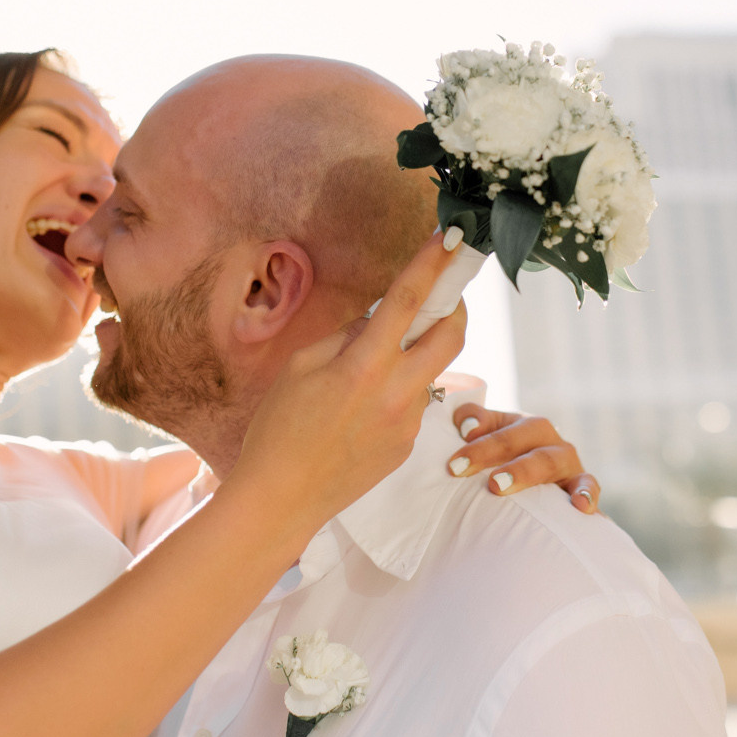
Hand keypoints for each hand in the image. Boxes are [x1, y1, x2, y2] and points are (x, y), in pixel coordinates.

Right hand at [231, 229, 468, 530]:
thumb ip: (346, 336)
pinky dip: (398, 391)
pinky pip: (414, 404)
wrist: (280, 499)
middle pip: (451, 335)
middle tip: (447, 292)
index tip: (453, 237)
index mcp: (364, 366)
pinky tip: (360, 412)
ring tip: (371, 370)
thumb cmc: (278, 429)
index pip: (409, 300)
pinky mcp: (408, 445)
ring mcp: (408, 423)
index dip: (433, 263)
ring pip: (430, 371)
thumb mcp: (300, 367)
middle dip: (457, 305)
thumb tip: (378, 320)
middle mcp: (396, 393)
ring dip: (418, 355)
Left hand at [448, 406, 599, 513]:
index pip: (495, 427)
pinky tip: (581, 506)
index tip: (454, 465)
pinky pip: (589, 485)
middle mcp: (544, 437)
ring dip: (525, 472)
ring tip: (501, 487)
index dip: (476, 444)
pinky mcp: (581, 483)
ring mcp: (566, 460)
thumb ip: (473, 422)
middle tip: (476, 477)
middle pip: (521, 439)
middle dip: (493, 454)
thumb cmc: (505, 463)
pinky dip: (587, 493)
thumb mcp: (490, 440)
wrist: (542, 482)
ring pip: (549, 460)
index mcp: (519, 424)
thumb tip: (466, 425)